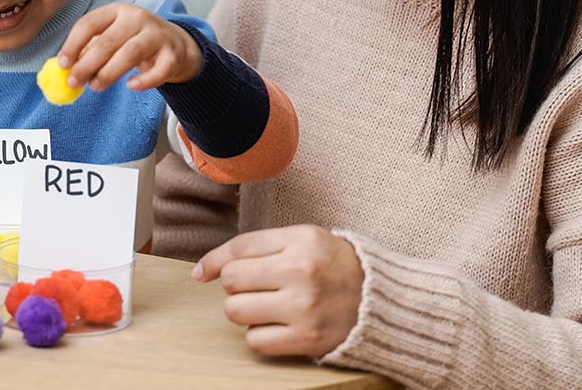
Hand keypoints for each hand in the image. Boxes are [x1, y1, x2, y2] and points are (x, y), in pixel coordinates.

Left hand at [58, 2, 201, 90]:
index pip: (90, 23)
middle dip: (87, 64)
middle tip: (74, 82)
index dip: (73, 44)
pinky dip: (145, 80)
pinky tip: (131, 86)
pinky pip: (160, 69)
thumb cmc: (134, 41)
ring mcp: (157, 34)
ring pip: (130, 53)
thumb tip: (66, 69)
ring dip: (109, 72)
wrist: (175, 44)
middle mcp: (137, 18)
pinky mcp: (173, 53)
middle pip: (108, 41)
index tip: (62, 64)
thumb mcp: (112, 37)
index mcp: (116, 10)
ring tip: (95, 87)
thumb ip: (91, 50)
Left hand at [193, 225, 363, 357]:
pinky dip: (259, 335)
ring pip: (236, 311)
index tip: (202, 273)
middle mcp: (301, 272)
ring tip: (266, 306)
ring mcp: (304, 307)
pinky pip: (255, 341)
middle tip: (256, 287)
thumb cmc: (332, 265)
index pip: (238, 248)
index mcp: (300, 241)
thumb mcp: (302, 239)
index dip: (213, 261)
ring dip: (243, 310)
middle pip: (232, 280)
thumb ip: (256, 246)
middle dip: (236, 285)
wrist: (378, 299)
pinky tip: (277, 325)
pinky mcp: (307, 339)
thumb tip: (203, 271)